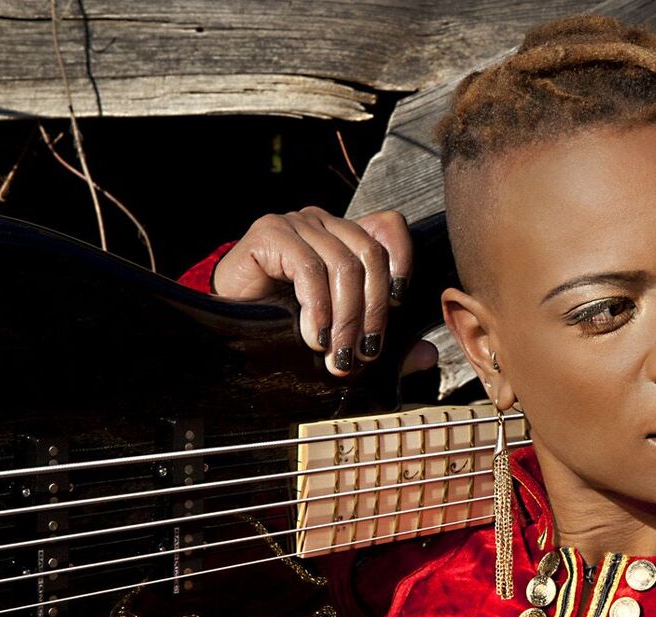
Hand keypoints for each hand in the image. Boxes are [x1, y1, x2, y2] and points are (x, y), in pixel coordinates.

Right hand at [210, 206, 437, 377]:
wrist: (226, 321)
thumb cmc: (281, 323)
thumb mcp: (339, 333)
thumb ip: (382, 341)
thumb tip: (428, 354)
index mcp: (345, 236)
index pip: (389, 227)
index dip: (402, 260)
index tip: (397, 305)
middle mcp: (324, 223)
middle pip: (370, 255)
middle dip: (372, 312)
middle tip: (363, 354)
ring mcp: (297, 223)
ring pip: (342, 264)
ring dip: (345, 318)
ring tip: (336, 355)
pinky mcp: (270, 233)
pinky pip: (309, 267)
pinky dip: (317, 308)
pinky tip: (312, 337)